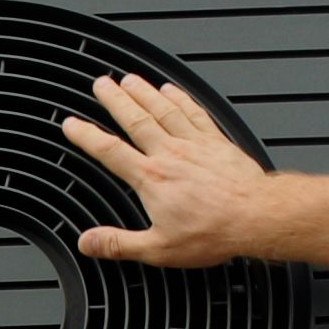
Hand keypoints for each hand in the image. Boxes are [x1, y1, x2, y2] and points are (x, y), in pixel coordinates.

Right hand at [64, 73, 268, 266]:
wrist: (256, 217)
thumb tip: (88, 242)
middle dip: (114, 100)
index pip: (110, 151)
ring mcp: (194, 144)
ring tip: (129, 80)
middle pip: (135, 119)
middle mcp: (170, 154)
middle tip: (100, 84)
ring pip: (163, 110)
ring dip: (144, 92)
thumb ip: (119, 244)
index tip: (72, 124)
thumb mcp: (159, 249)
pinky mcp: (217, 142)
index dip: (86, 136)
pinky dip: (180, 98)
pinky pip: (194, 113)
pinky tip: (171, 90)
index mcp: (152, 179)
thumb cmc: (214, 231)